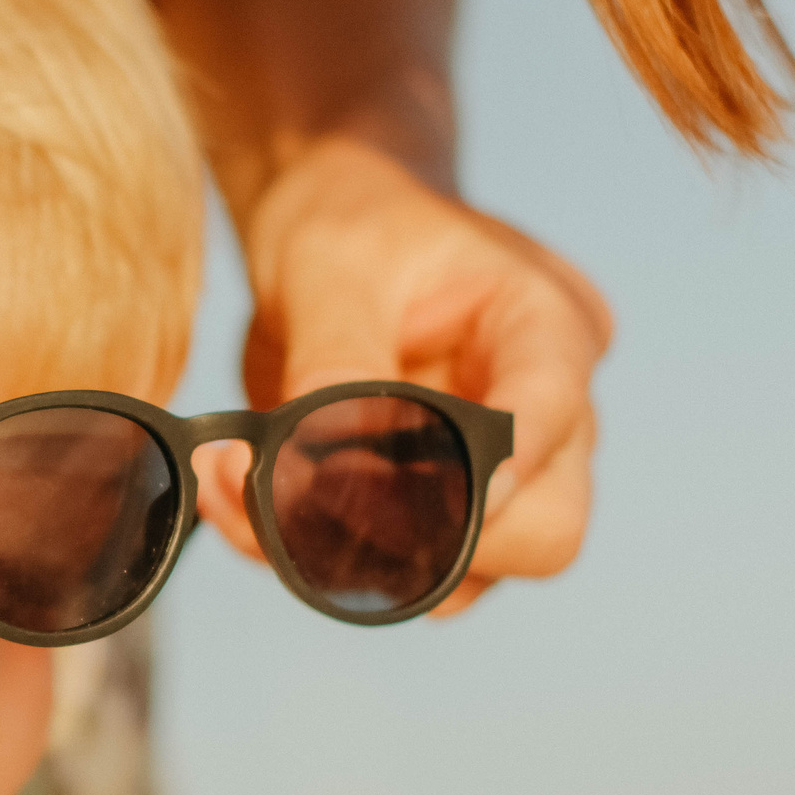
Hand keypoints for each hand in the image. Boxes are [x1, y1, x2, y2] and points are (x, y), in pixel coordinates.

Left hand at [194, 136, 610, 615]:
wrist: (326, 227)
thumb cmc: (348, 221)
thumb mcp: (329, 266)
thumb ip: (335, 363)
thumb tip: (310, 464)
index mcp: (545, 326)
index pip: (551, 416)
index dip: (495, 476)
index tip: (413, 508)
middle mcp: (547, 410)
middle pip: (546, 530)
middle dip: (432, 548)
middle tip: (305, 511)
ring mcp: (504, 469)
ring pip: (475, 574)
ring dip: (364, 565)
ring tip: (242, 495)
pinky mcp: (445, 506)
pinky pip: (407, 570)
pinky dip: (328, 560)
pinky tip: (246, 507)